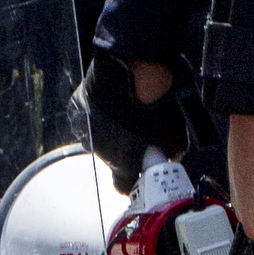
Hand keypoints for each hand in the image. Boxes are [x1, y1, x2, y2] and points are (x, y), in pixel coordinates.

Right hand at [78, 50, 192, 184]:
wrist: (137, 68)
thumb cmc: (159, 103)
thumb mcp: (176, 133)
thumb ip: (172, 152)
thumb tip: (171, 155)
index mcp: (123, 162)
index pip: (123, 186)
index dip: (133, 180)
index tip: (140, 170)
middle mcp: (100, 151)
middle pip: (112, 159)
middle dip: (123, 150)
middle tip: (137, 132)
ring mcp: (86, 128)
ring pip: (97, 137)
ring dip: (109, 130)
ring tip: (123, 113)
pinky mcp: (77, 108)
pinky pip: (87, 116)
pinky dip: (97, 112)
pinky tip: (110, 99)